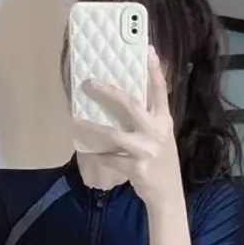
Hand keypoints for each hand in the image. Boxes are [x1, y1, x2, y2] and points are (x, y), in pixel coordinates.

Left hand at [72, 45, 183, 208]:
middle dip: (108, 92)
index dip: (155, 70)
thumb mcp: (161, 137)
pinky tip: (90, 153)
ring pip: (114, 134)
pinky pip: (111, 158)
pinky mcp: (137, 168)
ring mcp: (147, 150)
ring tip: (76, 123)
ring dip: (92, 129)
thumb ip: (148, 119)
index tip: (148, 50)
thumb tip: (123, 100)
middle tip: (89, 83)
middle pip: (131, 104)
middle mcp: (157, 132)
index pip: (160, 91)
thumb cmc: (160, 162)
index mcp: (164, 121)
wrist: (168, 193)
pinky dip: (99, 156)